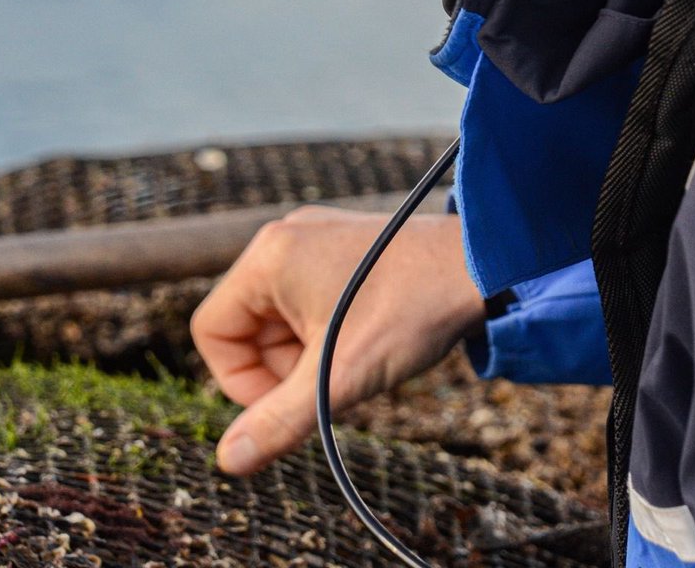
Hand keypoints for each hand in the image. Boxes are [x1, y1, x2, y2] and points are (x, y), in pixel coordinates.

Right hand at [190, 207, 485, 474]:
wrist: (482, 265)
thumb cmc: (411, 310)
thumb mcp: (340, 377)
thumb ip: (279, 420)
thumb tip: (229, 460)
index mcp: (269, 257)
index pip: (212, 331)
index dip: (240, 381)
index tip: (291, 398)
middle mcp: (284, 236)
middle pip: (245, 324)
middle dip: (281, 366)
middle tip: (333, 377)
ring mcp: (313, 235)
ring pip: (279, 315)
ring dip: (306, 350)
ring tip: (356, 354)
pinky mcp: (339, 243)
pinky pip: (308, 296)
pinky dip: (326, 327)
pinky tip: (367, 333)